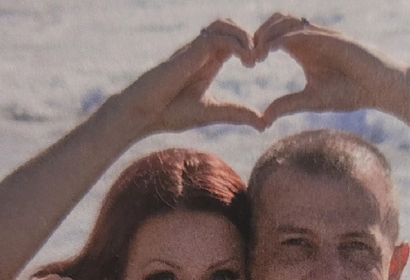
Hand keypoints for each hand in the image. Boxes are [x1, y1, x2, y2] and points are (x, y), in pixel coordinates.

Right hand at [112, 19, 264, 134]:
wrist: (144, 114)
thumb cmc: (171, 113)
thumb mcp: (213, 113)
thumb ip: (238, 114)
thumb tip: (265, 124)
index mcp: (208, 61)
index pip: (233, 39)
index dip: (250, 45)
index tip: (259, 63)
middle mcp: (201, 51)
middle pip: (230, 25)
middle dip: (251, 36)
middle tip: (260, 58)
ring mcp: (194, 49)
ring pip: (224, 24)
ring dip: (244, 36)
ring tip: (254, 58)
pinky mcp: (189, 52)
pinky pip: (217, 37)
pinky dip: (237, 44)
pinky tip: (247, 62)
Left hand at [253, 13, 406, 125]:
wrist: (380, 88)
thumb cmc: (350, 93)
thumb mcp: (311, 100)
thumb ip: (287, 105)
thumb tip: (263, 118)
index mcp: (302, 49)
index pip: (273, 35)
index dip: (257, 44)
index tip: (249, 64)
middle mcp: (310, 37)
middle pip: (276, 21)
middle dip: (258, 35)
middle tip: (251, 57)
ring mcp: (322, 35)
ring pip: (287, 20)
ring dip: (269, 33)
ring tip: (260, 53)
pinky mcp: (332, 38)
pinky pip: (304, 31)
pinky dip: (286, 37)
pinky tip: (273, 49)